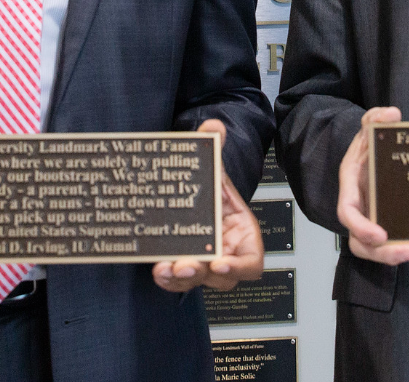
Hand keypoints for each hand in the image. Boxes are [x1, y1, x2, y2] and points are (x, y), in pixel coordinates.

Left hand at [152, 120, 264, 292]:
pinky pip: (178, 279)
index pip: (251, 262)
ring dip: (181, 279)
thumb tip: (213, 127)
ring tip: (165, 268)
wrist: (195, 194)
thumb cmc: (212, 189)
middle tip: (186, 265)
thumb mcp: (213, 170)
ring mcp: (204, 261)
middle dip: (203, 274)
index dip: (239, 267)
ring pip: (197, 281)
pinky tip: (157, 268)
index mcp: (242, 234)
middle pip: (220, 277)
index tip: (220, 262)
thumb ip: (214, 148)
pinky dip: (167, 278)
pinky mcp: (183, 264)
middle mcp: (225, 253)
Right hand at [338, 106, 408, 265]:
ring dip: (404, 254)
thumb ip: (375, 118)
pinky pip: (400, 244)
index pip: (347, 214)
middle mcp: (361, 210)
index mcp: (351, 189)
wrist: (373, 154)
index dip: (361, 227)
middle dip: (385, 253)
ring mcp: (376, 221)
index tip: (380, 234)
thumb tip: (391, 114)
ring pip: (382, 251)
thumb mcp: (368, 129)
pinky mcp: (393, 226)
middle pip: (363, 243)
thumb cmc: (367, 147)